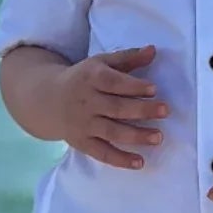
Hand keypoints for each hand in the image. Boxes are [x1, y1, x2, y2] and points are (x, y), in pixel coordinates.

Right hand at [56, 44, 169, 170]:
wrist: (47, 100)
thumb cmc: (83, 79)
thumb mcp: (101, 63)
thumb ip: (128, 58)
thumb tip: (153, 50)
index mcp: (91, 79)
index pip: (113, 83)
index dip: (133, 86)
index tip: (154, 89)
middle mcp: (86, 102)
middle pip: (116, 108)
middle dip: (141, 110)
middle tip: (165, 111)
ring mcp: (83, 124)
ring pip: (111, 132)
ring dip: (136, 135)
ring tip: (158, 137)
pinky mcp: (82, 142)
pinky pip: (102, 153)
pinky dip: (120, 159)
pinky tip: (139, 162)